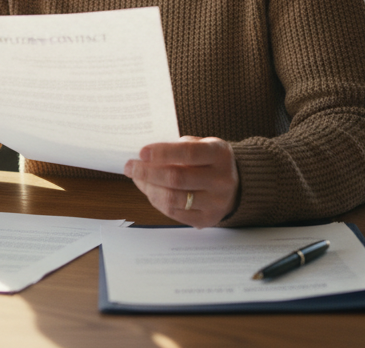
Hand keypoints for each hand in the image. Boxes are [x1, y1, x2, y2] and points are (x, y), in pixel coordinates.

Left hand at [124, 136, 239, 227]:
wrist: (235, 185)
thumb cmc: (209, 161)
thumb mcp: (202, 144)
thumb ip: (178, 148)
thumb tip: (144, 158)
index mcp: (219, 154)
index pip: (188, 153)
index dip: (162, 153)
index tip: (142, 152)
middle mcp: (221, 180)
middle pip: (177, 178)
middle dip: (147, 172)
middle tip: (130, 167)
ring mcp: (215, 202)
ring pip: (172, 198)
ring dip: (148, 188)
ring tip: (137, 178)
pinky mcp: (206, 219)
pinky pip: (173, 213)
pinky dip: (156, 201)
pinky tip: (150, 190)